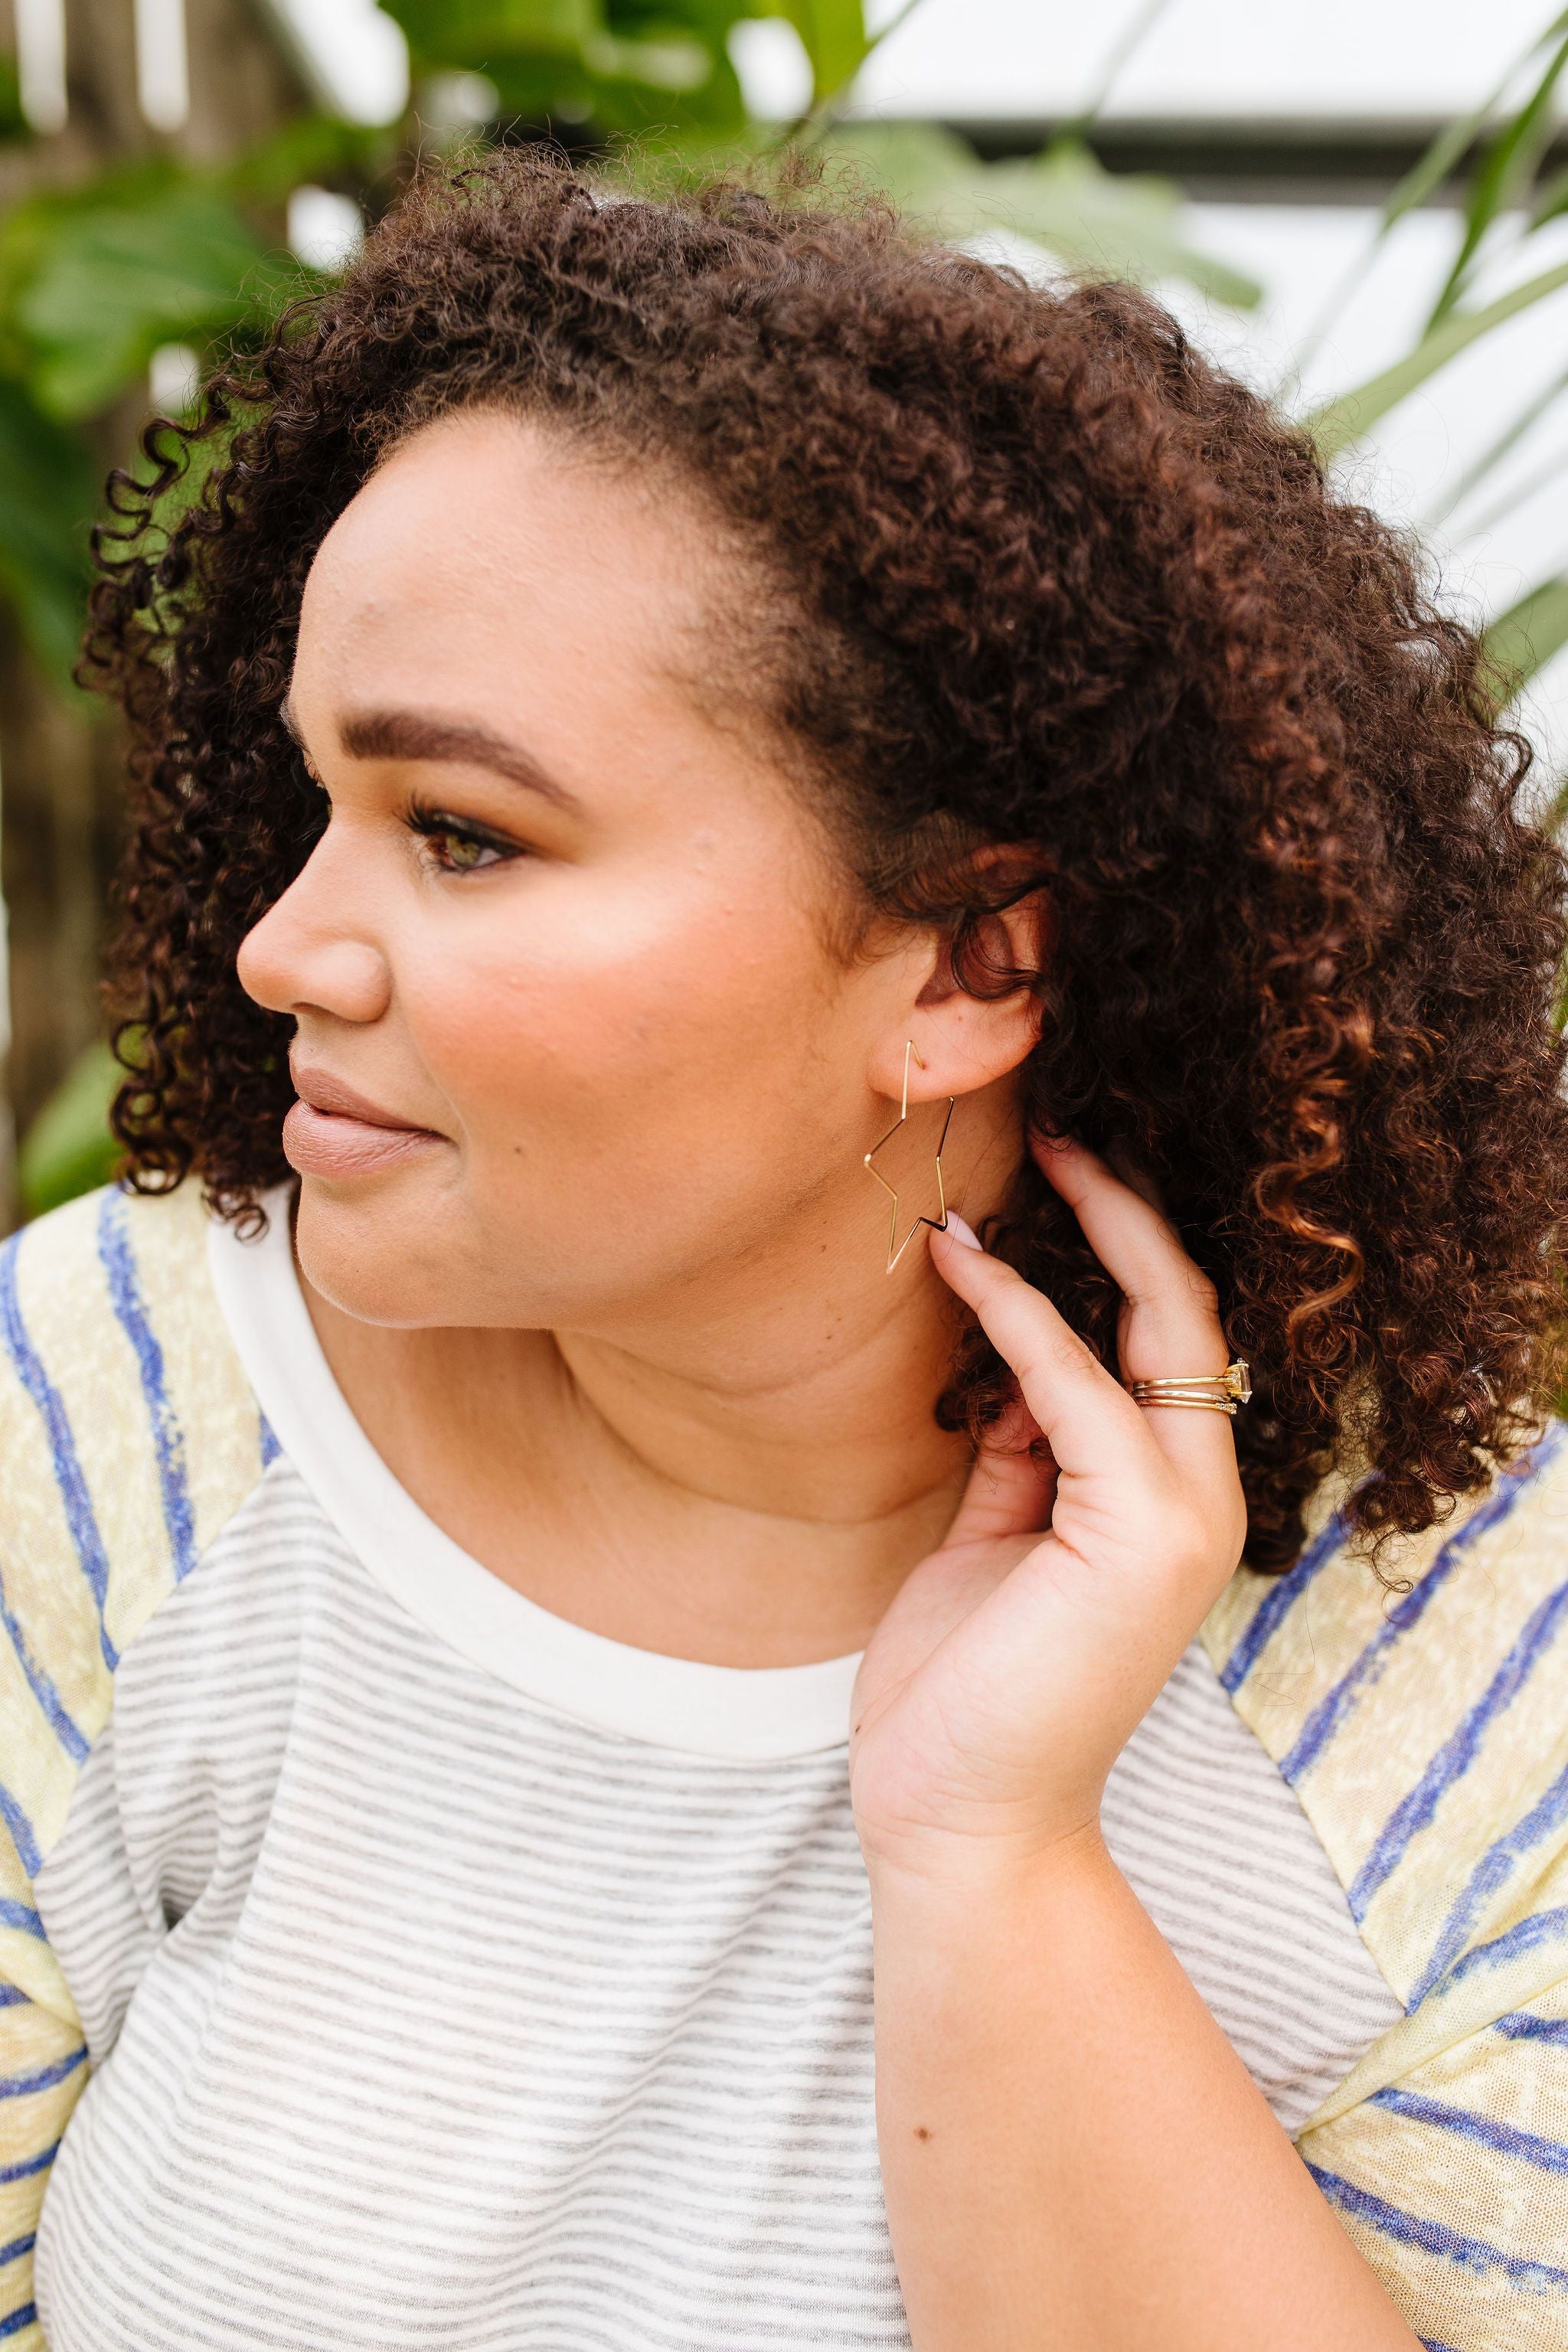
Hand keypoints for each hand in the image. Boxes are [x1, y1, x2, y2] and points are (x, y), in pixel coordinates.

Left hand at [849, 1135, 1247, 1883]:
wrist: (957, 1819)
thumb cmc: (964, 1689)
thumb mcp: (992, 1540)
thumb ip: (1017, 1451)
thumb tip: (1009, 1361)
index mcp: (1168, 1501)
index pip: (1167, 1341)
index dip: (1119, 1248)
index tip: (1056, 1172)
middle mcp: (1197, 1501)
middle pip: (1187, 1313)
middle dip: (1125, 1213)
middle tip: (1058, 1132)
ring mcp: (1181, 1518)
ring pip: (1154, 1330)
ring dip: (1075, 1242)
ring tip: (1001, 1180)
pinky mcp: (1139, 1535)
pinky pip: (1076, 1388)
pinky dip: (1017, 1318)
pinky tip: (959, 1270)